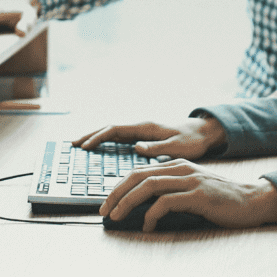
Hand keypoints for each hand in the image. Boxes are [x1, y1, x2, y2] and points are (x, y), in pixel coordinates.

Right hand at [73, 117, 226, 160]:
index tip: (85, 146)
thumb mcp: (178, 146)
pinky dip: (106, 141)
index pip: (115, 129)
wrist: (203, 134)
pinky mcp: (143, 137)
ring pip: (112, 132)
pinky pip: (119, 138)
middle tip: (73, 144)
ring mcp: (141, 131)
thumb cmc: (192, 141)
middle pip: (109, 129)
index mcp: (145, 128)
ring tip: (80, 146)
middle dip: (90, 135)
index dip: (98, 137)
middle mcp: (140, 127)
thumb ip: (158, 147)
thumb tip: (137, 147)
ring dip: (96, 137)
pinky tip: (100, 149)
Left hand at [98, 159, 276, 231]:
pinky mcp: (198, 195)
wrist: (252, 201)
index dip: (119, 186)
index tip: (107, 202)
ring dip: (128, 202)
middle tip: (104, 210)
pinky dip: (151, 214)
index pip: (139, 171)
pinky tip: (147, 226)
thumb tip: (143, 206)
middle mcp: (181, 169)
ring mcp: (190, 180)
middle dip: (116, 193)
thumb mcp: (192, 189)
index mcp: (177, 165)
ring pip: (148, 186)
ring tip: (117, 216)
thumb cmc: (221, 200)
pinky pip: (166, 202)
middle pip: (138, 175)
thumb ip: (171, 191)